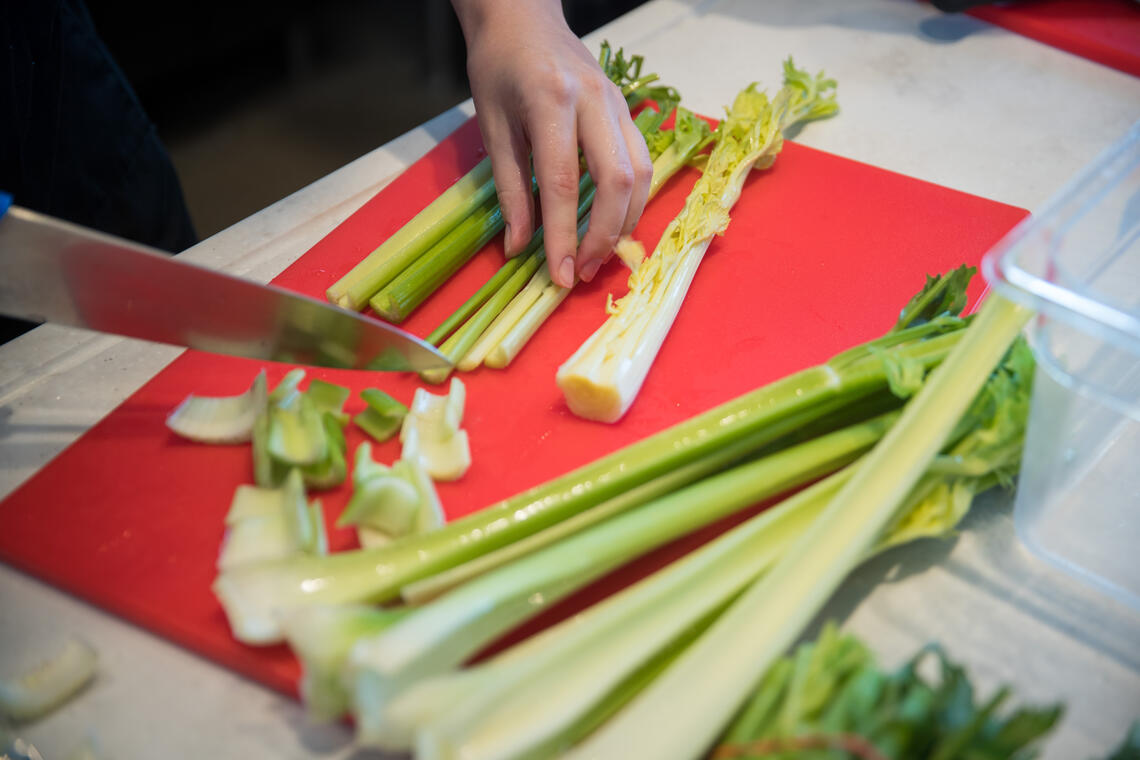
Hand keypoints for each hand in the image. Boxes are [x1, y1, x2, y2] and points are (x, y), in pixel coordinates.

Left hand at [451, 0, 652, 287]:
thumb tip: (519, 247)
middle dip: (604, 236)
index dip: (564, 236)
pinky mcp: (626, 110)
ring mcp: (617, 103)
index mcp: (550, 100)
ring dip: (625, 223)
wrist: (524, 18)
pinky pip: (642, 162)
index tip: (560, 275)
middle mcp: (593, 100)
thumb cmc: (499, 68)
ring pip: (641, 174)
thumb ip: (510, 189)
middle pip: (617, 181)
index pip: (563, 183)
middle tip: (583, 271)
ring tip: (598, 255)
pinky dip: (632, 200)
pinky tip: (612, 222)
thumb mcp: (492, 127)